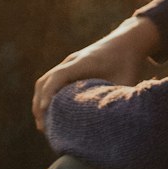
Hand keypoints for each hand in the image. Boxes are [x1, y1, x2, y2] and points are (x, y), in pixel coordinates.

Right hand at [32, 15, 162, 130]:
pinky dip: (47, 96)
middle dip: (39, 103)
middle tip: (42, 127)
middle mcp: (72, 61)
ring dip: (40, 101)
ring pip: (45, 81)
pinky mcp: (70, 68)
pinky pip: (52, 81)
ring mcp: (69, 64)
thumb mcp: (126, 81)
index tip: (45, 111)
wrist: (127, 41)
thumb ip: (116, 100)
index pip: (59, 76)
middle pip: (45, 80)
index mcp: (84, 62)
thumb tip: (111, 124)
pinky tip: (50, 113)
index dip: (49, 93)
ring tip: (43, 125)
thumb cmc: (128, 63)